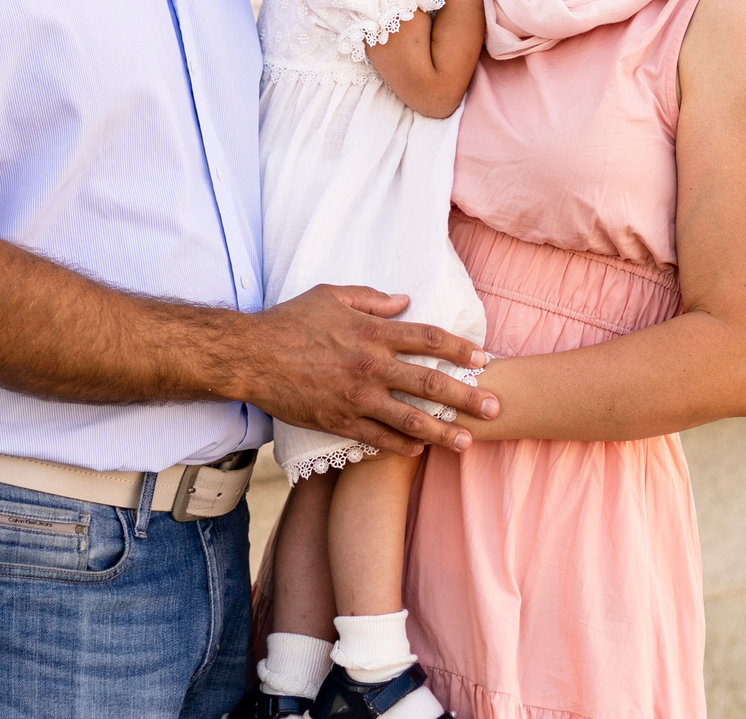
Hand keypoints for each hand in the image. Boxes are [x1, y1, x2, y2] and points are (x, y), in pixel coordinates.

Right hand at [229, 285, 497, 457]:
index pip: (428, 339)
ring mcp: (356, 397)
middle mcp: (370, 366)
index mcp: (372, 333)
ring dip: (442, 431)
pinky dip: (401, 444)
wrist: (251, 356)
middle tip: (494, 408)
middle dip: (466, 396)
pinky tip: (419, 449)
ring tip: (467, 442)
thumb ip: (372, 299)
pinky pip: (377, 437)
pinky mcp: (338, 420)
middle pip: (429, 382)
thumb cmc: (290, 320)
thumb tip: (405, 301)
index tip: (482, 358)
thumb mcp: (332, 295)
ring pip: (409, 418)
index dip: (459, 348)